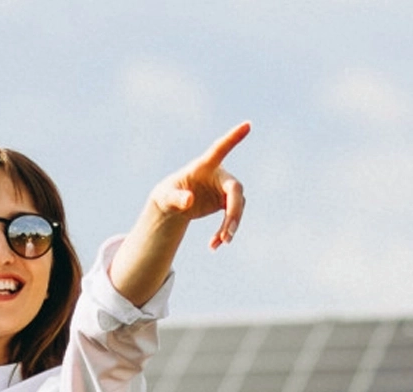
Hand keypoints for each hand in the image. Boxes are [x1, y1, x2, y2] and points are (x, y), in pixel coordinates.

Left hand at [109, 121, 249, 304]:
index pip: (220, 149)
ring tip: (219, 243)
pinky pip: (232, 217)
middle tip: (228, 233)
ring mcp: (225, 188)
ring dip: (230, 226)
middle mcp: (219, 175)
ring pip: (237, 206)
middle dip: (233, 212)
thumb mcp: (166, 198)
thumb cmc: (167, 195)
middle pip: (235, 190)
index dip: (233, 138)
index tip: (247, 124)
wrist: (174, 204)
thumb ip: (176, 199)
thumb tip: (189, 201)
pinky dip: (225, 232)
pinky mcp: (227, 201)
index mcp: (204, 166)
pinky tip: (215, 245)